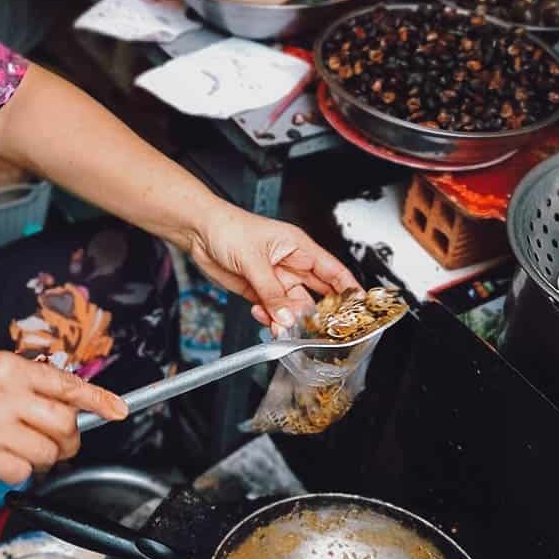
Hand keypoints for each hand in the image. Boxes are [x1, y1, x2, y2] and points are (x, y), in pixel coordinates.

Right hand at [0, 351, 127, 483]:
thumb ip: (32, 385)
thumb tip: (76, 407)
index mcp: (10, 368)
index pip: (65, 384)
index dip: (97, 399)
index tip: (118, 410)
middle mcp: (3, 394)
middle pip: (64, 424)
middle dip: (70, 441)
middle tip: (62, 445)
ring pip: (47, 452)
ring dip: (45, 459)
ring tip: (25, 450)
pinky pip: (23, 472)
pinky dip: (20, 472)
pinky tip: (3, 459)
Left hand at [190, 203, 358, 329]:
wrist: (198, 232)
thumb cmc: (228, 228)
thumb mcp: (254, 260)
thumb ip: (271, 291)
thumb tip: (288, 316)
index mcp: (299, 248)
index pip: (333, 271)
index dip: (348, 289)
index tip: (360, 307)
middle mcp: (290, 265)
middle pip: (316, 294)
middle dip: (319, 313)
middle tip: (321, 330)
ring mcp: (274, 280)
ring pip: (293, 307)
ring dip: (290, 320)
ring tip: (283, 328)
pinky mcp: (258, 291)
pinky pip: (272, 311)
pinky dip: (270, 319)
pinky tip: (264, 317)